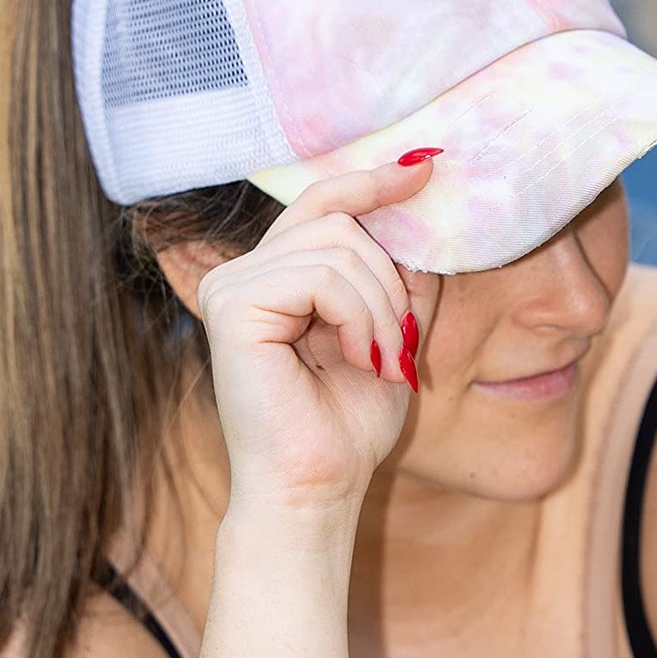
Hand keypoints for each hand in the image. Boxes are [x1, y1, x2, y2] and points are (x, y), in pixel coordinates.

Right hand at [195, 158, 441, 514]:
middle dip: (389, 279)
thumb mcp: (391, 333)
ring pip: (337, 247)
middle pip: (338, 220)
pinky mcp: (232, 307)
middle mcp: (242, 275)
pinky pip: (320, 276)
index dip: (372, 183)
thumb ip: (399, 276)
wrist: (316, 489)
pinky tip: (358, 359)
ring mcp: (231, 288)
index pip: (323, 204)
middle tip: (398, 346)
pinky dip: (358, 316)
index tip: (425, 169)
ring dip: (381, 308)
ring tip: (380, 361)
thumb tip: (421, 208)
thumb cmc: (347, 426)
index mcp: (273, 277)